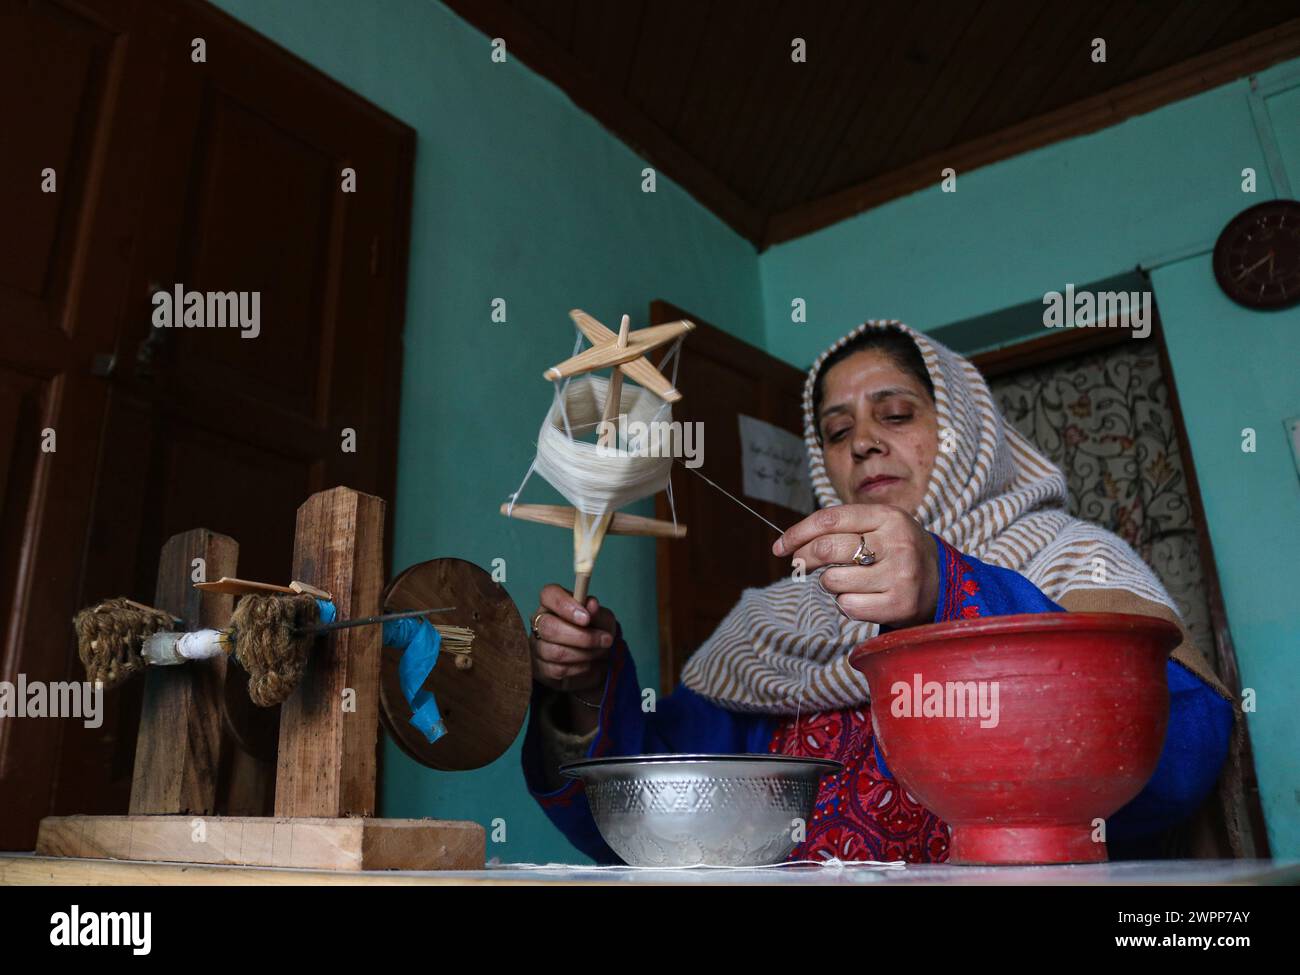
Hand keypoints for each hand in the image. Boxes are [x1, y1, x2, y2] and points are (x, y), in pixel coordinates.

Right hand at [530, 583, 617, 693]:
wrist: (595, 661)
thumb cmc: (595, 632)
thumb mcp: (603, 619)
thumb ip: (597, 612)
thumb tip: (591, 605)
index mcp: (553, 603)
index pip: (549, 595)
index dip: (565, 605)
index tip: (587, 618)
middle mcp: (540, 622)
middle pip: (549, 627)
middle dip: (581, 637)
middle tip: (605, 640)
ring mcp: (537, 646)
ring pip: (555, 652)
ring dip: (585, 654)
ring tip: (600, 652)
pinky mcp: (540, 668)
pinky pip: (558, 670)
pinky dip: (580, 668)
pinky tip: (589, 663)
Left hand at [772, 504, 938, 626]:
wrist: (942, 581)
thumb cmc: (895, 550)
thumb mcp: (878, 525)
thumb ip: (841, 528)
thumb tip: (790, 543)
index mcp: (888, 517)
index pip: (829, 520)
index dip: (798, 533)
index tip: (780, 547)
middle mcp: (896, 543)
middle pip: (827, 549)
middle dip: (804, 559)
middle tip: (800, 566)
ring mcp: (900, 575)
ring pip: (833, 581)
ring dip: (830, 584)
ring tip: (849, 581)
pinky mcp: (899, 605)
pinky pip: (848, 606)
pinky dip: (845, 604)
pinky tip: (862, 598)